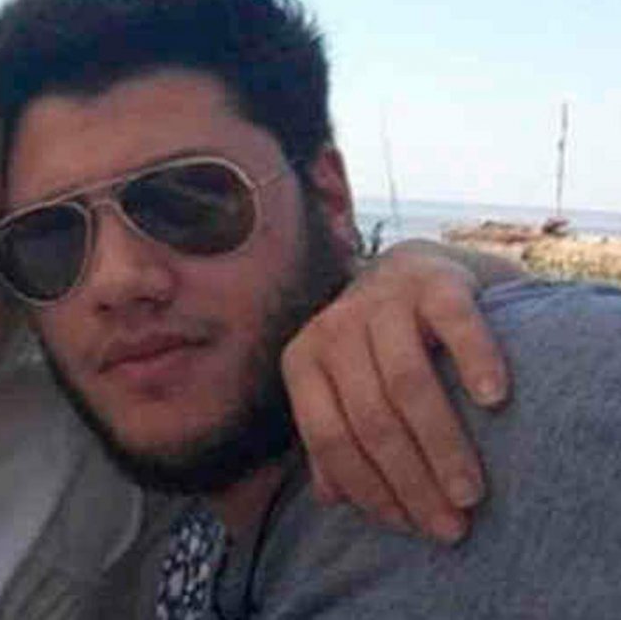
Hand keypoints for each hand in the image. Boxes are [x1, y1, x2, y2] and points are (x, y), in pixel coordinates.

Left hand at [281, 244, 508, 542]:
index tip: (410, 526)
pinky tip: (493, 402)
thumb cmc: (381, 348)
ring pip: (407, 383)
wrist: (420, 270)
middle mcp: (334, 327)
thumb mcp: (344, 386)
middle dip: (410, 479)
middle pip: (370, 417)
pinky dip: (474, 362)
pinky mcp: (435, 281)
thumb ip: (334, 434)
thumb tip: (331, 498)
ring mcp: (383, 299)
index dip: (368, 487)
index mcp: (303, 359)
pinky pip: (454, 324)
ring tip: (471, 492)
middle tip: (450, 524)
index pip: (328, 436)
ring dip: (441, 444)